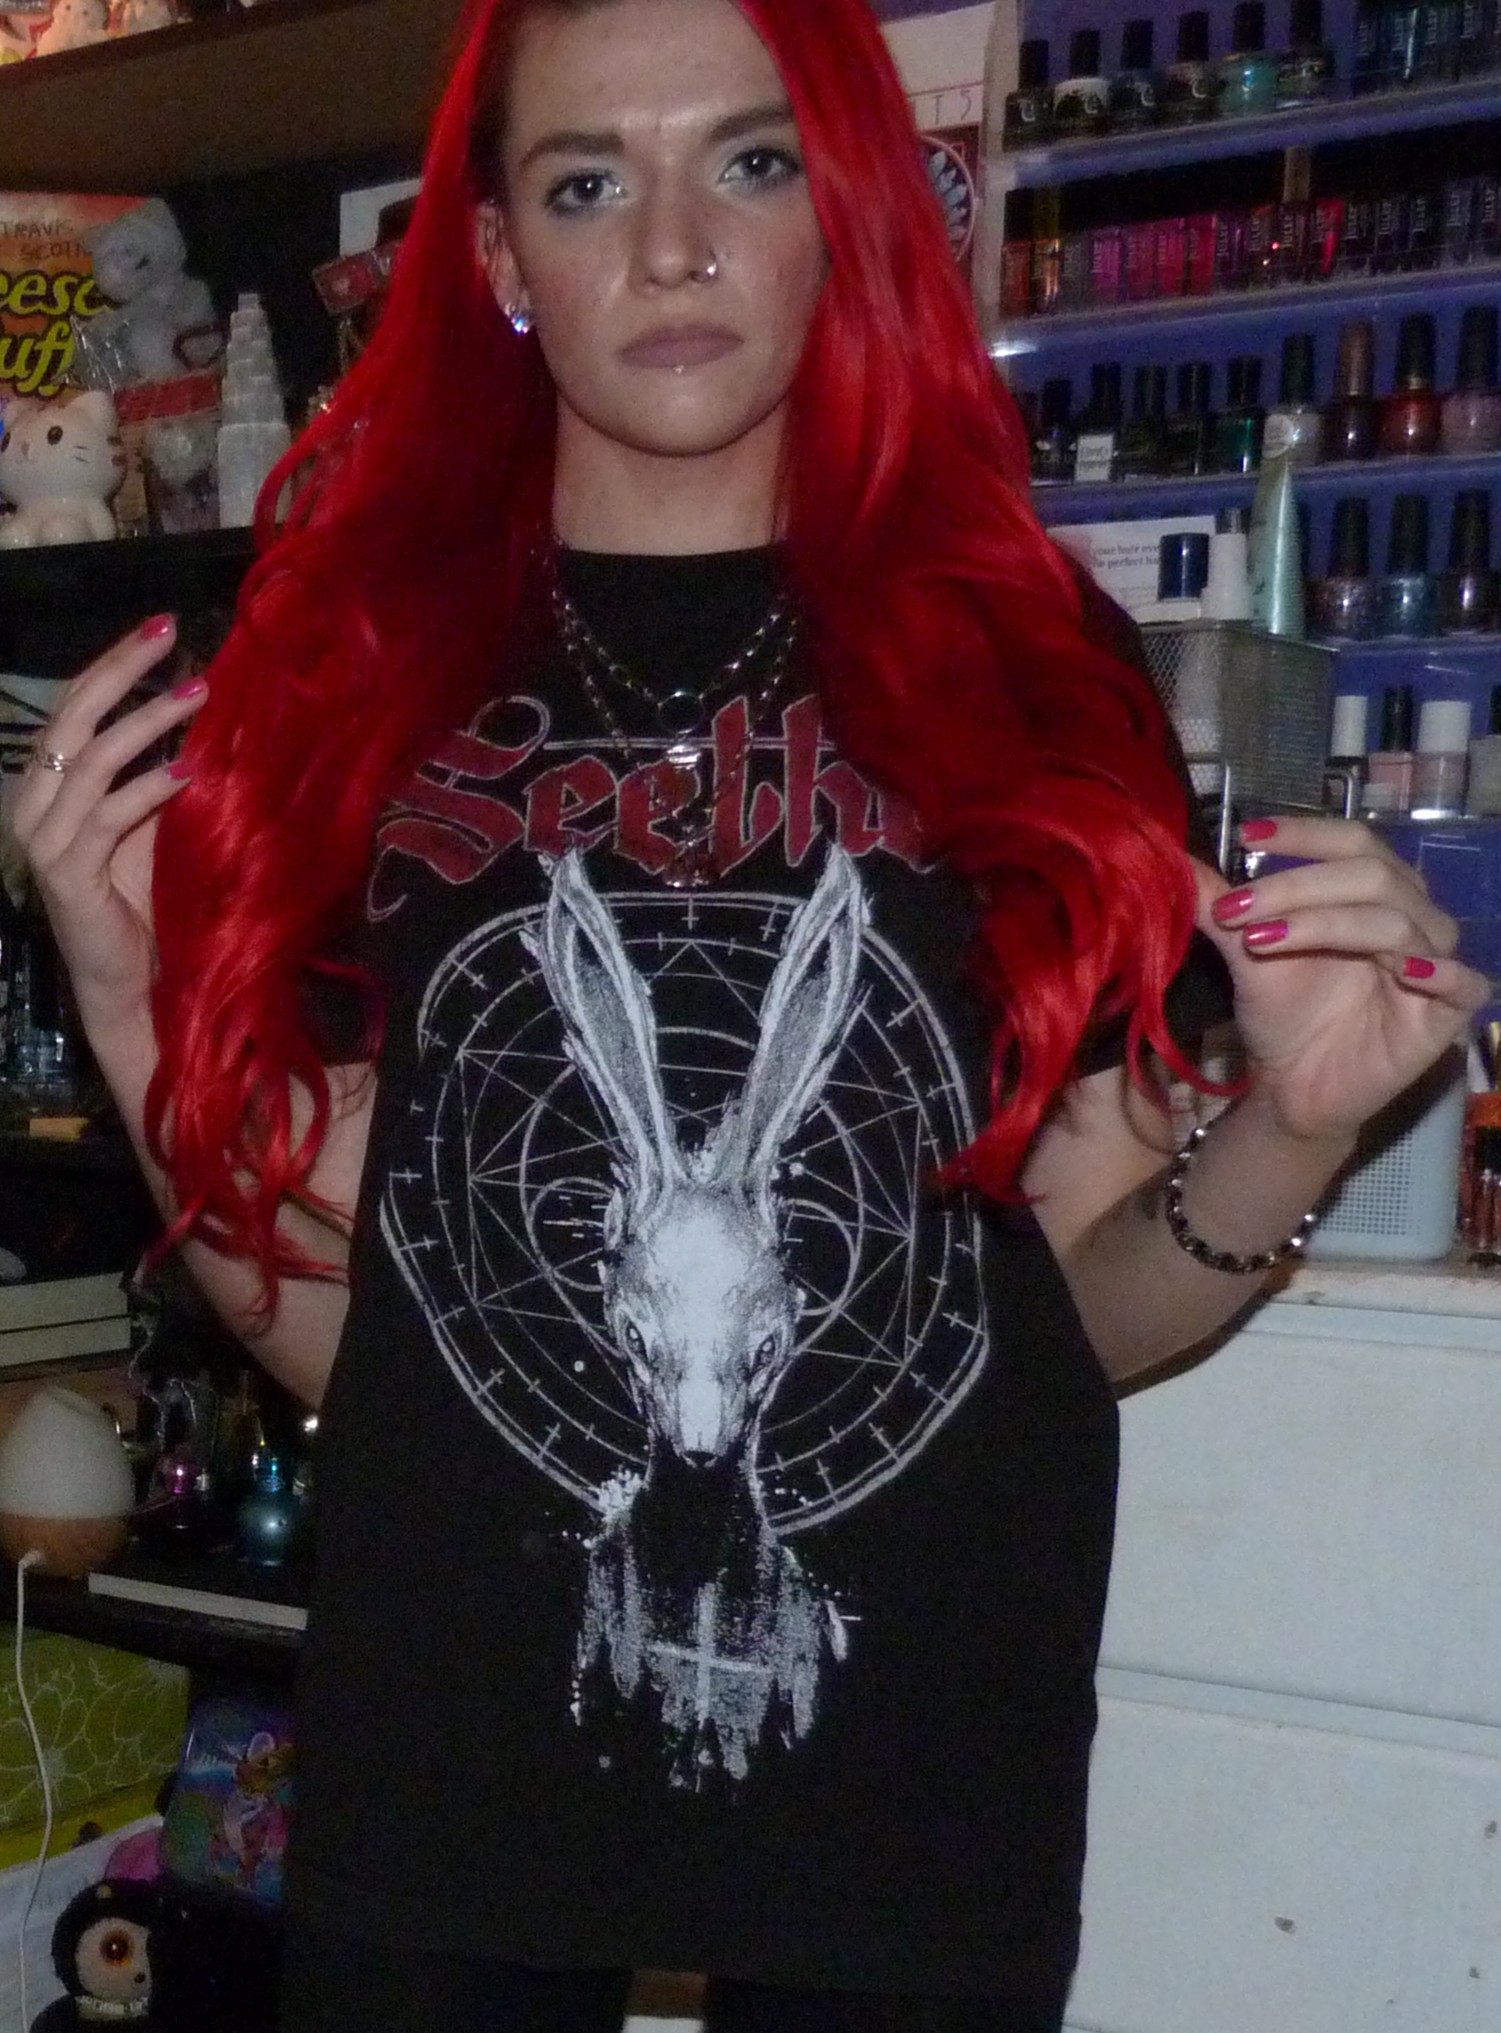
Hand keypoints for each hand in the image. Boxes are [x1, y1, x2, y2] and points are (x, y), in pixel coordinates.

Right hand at [8, 616, 209, 1046]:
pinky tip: (187, 773)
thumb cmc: (140, 900)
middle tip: (171, 636)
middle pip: (74, 718)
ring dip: (150, 723)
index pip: (74, 708)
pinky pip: (110, 816)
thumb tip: (199, 707)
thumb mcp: (146, 822)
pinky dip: (148, 789)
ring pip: (94, 759)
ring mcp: (45, 840)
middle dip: (123, 670)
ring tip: (198, 696)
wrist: (127, 979)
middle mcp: (33, 806)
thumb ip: (154, 772)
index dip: (114, 663)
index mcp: (44, 785)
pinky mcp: (68, 873)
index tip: (162, 626)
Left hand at [1193, 814, 1490, 1144]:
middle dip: (1298, 886)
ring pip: (1397, 922)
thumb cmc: (1283, 1013)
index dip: (1305, 835)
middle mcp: (1412, 915)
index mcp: (1373, 890)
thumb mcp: (1246, 953)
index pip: (1353, 842)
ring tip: (1262, 941)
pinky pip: (1462, 982)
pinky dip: (1435, 971)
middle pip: (1371, 876)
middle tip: (1236, 911)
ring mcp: (1434, 962)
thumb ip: (1220, 906)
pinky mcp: (1448, 1014)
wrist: (1293, 1087)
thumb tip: (1171, 857)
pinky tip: (1399, 970)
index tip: (1246, 837)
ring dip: (1326, 925)